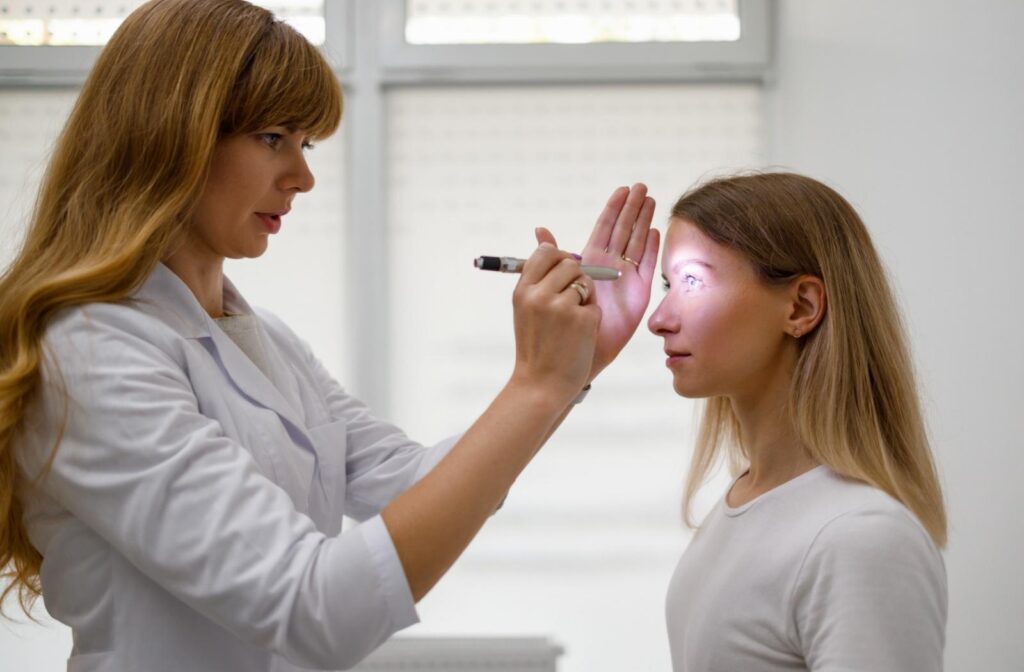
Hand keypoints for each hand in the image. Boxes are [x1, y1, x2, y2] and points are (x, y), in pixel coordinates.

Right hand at [509, 243, 600, 403]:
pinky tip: (577, 337)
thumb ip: (538, 271)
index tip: (562, 275)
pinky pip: (594, 305)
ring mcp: (561, 307)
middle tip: (569, 302)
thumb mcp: (527, 306)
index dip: (559, 259)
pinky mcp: (581, 319)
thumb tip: (542, 229)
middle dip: (577, 278)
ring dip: (585, 299)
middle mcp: (538, 295)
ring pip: (586, 282)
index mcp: (523, 290)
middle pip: (570, 263)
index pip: (546, 252)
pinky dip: (590, 319)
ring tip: (570, 323)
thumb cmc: (536, 345)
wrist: (541, 384)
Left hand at [536, 184, 658, 380]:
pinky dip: (651, 248)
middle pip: (624, 230)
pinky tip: (654, 231)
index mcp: (590, 261)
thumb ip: (550, 256)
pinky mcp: (638, 294)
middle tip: (641, 186)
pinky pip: (647, 266)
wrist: (571, 354)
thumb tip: (540, 229)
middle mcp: (610, 267)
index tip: (622, 190)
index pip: (605, 227)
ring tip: (650, 200)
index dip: (614, 208)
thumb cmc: (558, 325)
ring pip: (637, 243)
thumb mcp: (549, 283)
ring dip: (643, 221)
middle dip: (632, 208)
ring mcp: (626, 279)